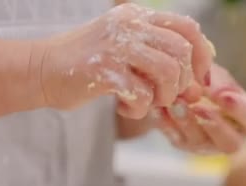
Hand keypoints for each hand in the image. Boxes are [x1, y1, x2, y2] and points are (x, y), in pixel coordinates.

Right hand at [36, 3, 213, 117]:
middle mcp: (129, 25)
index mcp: (138, 16)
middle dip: (182, 82)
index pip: (188, 28)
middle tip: (167, 97)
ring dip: (164, 96)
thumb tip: (203, 75)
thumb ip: (161, 55)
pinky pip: (141, 93)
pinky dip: (139, 109)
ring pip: (167, 71)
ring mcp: (116, 45)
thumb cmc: (89, 65)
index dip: (202, 56)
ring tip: (148, 102)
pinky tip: (126, 108)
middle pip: (181, 51)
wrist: (42, 70)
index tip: (198, 79)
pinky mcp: (103, 69)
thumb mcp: (128, 49)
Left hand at [154, 64, 245, 153]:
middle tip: (199, 108)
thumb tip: (214, 90)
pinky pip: (176, 138)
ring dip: (187, 123)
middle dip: (215, 126)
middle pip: (232, 144)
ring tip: (176, 104)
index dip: (241, 110)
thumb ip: (218, 81)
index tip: (224, 95)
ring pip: (200, 143)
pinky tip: (159, 108)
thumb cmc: (209, 78)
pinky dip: (167, 123)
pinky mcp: (184, 144)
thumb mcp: (216, 74)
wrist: (183, 85)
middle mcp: (232, 137)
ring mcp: (207, 145)